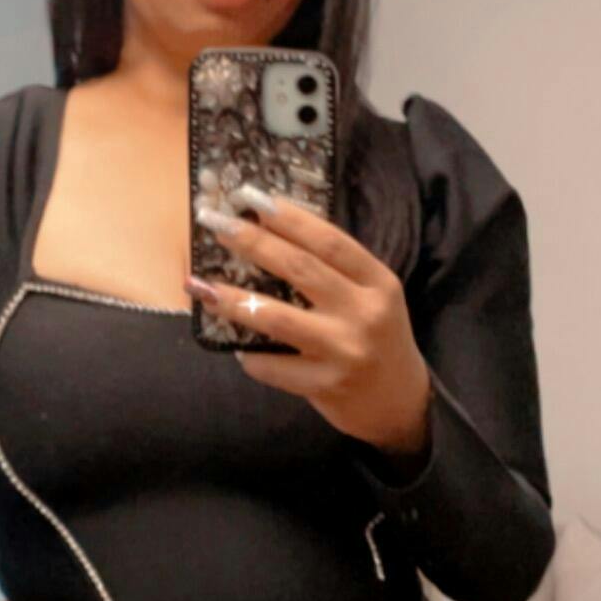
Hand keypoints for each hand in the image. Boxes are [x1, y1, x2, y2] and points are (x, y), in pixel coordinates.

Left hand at [186, 185, 433, 462]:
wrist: (400, 401)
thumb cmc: (376, 337)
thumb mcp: (371, 296)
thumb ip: (335, 270)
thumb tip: (270, 232)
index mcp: (378, 283)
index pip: (330, 242)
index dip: (290, 218)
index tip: (252, 200)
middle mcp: (364, 313)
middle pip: (300, 269)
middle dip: (252, 243)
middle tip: (216, 224)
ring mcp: (345, 351)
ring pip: (277, 317)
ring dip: (234, 298)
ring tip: (200, 284)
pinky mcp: (326, 385)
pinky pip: (273, 365)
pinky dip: (250, 355)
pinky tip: (236, 347)